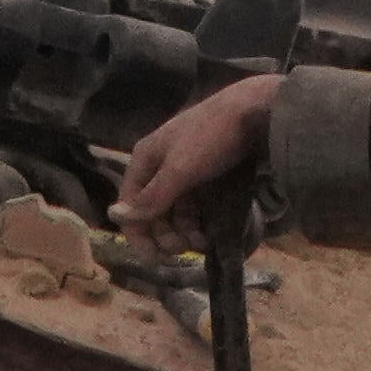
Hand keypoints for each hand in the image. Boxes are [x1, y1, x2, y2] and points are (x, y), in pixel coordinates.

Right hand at [118, 75, 278, 233]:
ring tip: (202, 242)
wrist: (257, 111)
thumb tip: (112, 217)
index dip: (137, 232)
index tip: (154, 259)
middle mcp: (161, 166)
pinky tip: (209, 234)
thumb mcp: (179, 170)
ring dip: (183, 232)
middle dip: (165, 234)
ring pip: (175, 212)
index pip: (130, 203)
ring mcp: (185, 171)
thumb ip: (150, 198)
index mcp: (146, 159)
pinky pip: (194, 207)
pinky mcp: (207, 176)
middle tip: (184, 249)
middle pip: (153, 211)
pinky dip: (198, 223)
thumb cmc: (212, 137)